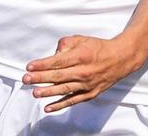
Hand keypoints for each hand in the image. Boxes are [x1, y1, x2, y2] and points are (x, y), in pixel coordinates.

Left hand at [23, 35, 139, 112]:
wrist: (121, 59)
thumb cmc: (99, 48)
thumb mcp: (82, 39)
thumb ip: (66, 44)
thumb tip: (53, 55)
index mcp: (82, 56)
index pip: (58, 61)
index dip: (42, 64)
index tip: (29, 67)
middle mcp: (84, 71)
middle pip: (58, 76)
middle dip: (40, 78)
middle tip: (26, 80)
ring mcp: (87, 84)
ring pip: (64, 90)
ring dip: (48, 92)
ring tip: (34, 93)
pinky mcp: (90, 93)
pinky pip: (73, 101)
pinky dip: (60, 105)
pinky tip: (48, 107)